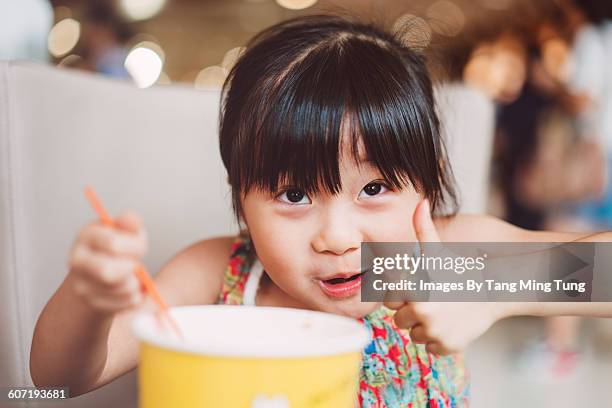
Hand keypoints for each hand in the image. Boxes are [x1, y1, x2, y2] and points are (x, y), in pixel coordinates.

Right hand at [67, 212, 147, 312]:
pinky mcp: (91, 303)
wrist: (102, 273)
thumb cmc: (116, 249)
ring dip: (136, 283)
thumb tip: (130, 219)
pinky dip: (134, 296)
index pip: (113, 244)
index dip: (135, 247)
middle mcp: (76, 260)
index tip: (139, 247)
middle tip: (136, 265)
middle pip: (107, 272)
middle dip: (131, 268)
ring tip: (133, 276)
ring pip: (119, 289)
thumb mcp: (126, 231)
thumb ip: (131, 222)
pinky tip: (130, 288)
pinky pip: (123, 303)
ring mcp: (80, 284)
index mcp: (86, 235)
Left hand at [384, 199, 500, 354]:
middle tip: (431, 298)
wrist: (496, 292)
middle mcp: (422, 314)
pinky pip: (430, 347)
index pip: (388, 299)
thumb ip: (424, 229)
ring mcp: (435, 333)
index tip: (416, 286)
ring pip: (414, 334)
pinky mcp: (447, 347)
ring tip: (442, 310)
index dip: (400, 292)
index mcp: (415, 290)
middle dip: (411, 310)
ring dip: (423, 325)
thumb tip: (420, 202)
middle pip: (399, 319)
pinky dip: (437, 339)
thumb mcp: (439, 250)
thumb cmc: (462, 270)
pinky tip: (450, 323)